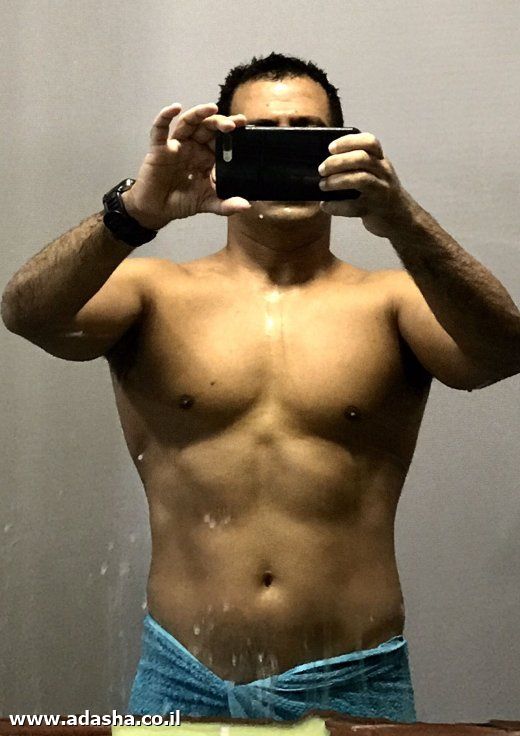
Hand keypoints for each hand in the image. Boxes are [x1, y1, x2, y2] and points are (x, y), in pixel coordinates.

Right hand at [122, 103, 250, 227]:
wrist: (157, 210)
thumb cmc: (182, 202)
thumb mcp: (208, 203)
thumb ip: (226, 205)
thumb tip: (246, 206)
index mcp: (207, 156)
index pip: (221, 138)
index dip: (231, 129)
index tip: (243, 123)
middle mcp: (193, 147)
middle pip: (207, 127)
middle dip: (219, 122)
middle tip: (232, 125)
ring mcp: (176, 145)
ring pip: (188, 123)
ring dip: (199, 114)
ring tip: (212, 108)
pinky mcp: (159, 148)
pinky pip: (160, 130)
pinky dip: (165, 116)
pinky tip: (175, 108)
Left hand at [317, 132, 414, 236]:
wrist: (402, 219)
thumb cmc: (380, 193)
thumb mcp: (376, 173)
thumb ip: (358, 166)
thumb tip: (325, 165)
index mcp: (381, 161)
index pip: (369, 142)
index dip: (348, 141)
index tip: (331, 148)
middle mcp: (384, 173)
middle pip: (361, 158)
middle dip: (337, 162)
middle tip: (322, 169)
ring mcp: (380, 191)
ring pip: (360, 179)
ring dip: (337, 180)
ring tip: (323, 185)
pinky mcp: (374, 210)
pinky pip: (353, 206)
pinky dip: (336, 206)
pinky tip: (326, 205)